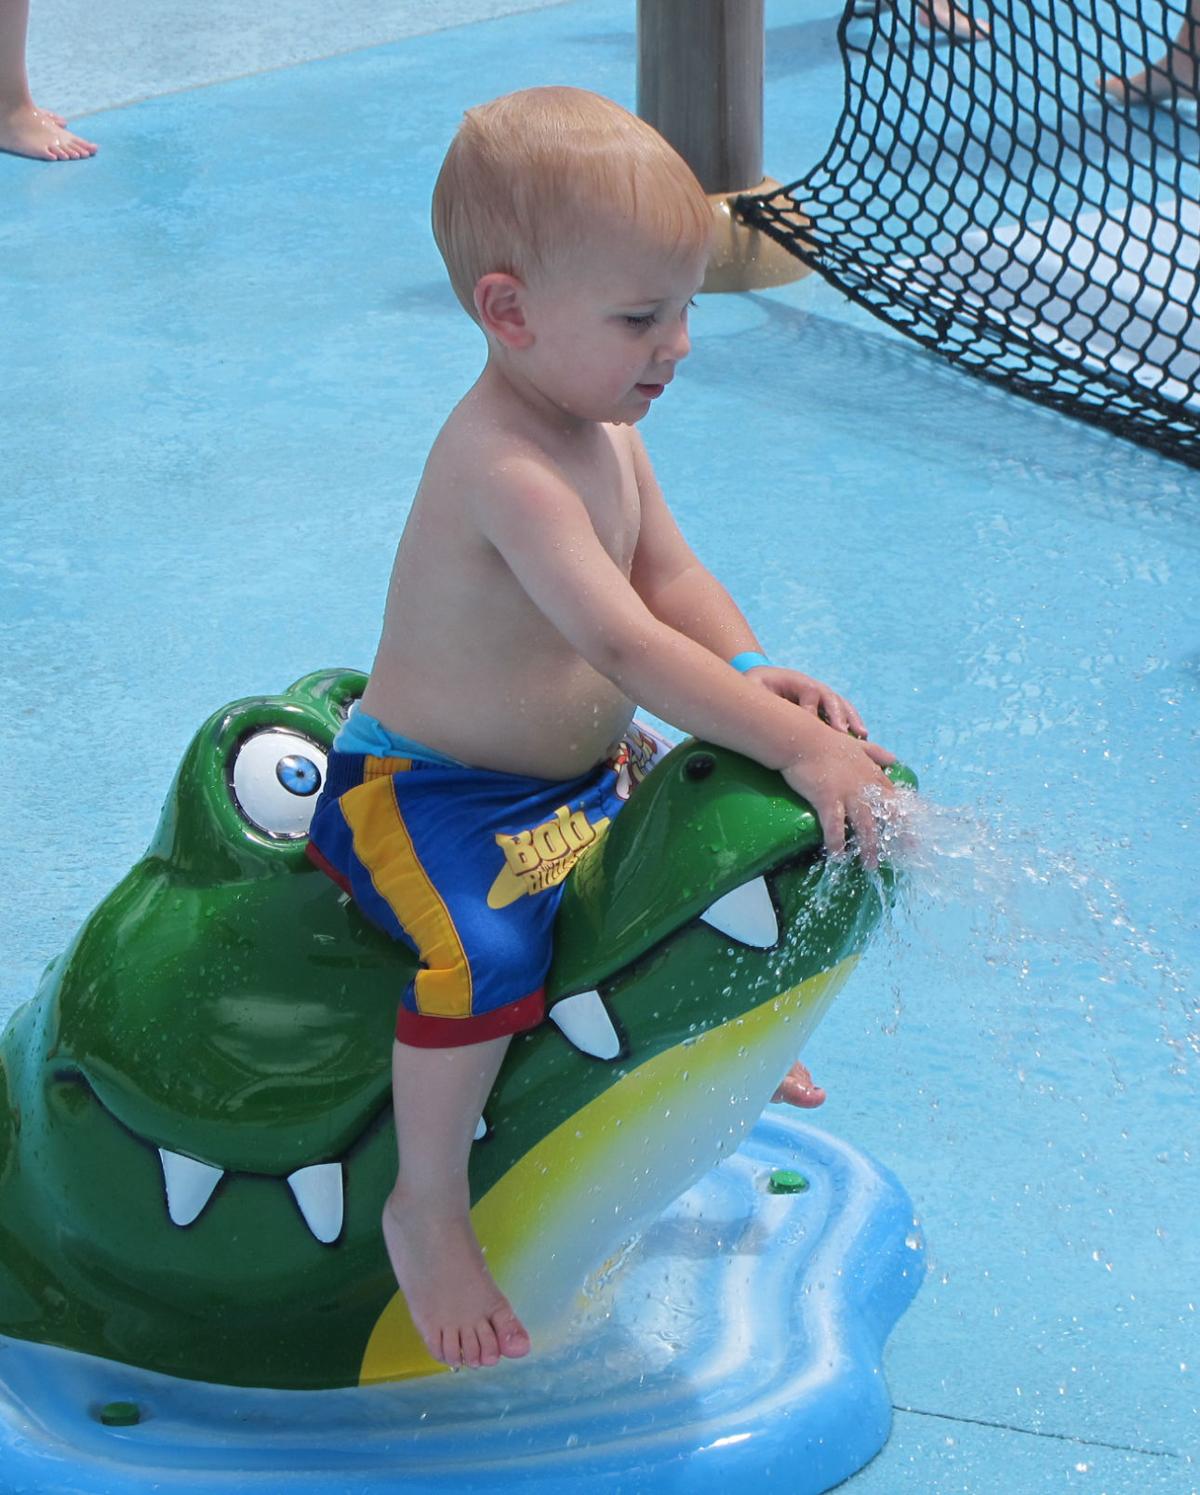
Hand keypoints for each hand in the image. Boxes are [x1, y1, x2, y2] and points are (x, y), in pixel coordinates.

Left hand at [746, 666, 868, 737]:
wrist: (766, 681)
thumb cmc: (758, 685)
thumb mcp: (754, 685)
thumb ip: (763, 695)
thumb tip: (771, 711)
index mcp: (798, 682)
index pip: (811, 692)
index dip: (811, 709)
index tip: (809, 724)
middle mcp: (815, 688)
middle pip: (832, 698)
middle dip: (838, 716)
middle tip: (842, 732)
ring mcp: (824, 697)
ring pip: (843, 706)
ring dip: (852, 720)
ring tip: (861, 735)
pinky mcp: (827, 708)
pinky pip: (845, 714)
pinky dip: (854, 724)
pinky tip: (863, 739)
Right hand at [781, 724, 896, 866]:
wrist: (802, 739)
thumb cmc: (827, 742)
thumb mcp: (857, 745)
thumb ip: (876, 753)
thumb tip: (894, 759)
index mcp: (872, 775)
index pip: (895, 800)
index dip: (905, 818)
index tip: (914, 833)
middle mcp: (864, 786)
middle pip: (885, 816)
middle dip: (896, 837)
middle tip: (905, 855)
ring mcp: (847, 794)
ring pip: (864, 826)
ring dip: (869, 847)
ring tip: (871, 865)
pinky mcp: (827, 799)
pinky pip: (835, 826)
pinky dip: (837, 843)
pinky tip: (837, 856)